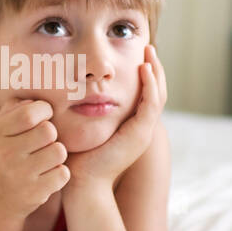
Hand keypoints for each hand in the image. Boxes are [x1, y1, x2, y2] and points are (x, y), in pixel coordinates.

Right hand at [0, 97, 70, 217]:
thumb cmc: (4, 156)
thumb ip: (14, 109)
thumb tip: (36, 98)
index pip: (29, 112)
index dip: (44, 111)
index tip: (43, 117)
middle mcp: (3, 153)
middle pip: (48, 131)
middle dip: (52, 135)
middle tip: (43, 142)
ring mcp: (19, 175)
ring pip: (59, 151)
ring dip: (57, 154)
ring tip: (45, 159)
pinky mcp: (34, 193)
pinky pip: (63, 173)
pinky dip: (59, 174)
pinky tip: (46, 175)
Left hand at [65, 44, 167, 191]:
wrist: (82, 183)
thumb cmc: (77, 158)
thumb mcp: (84, 127)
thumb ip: (85, 110)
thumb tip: (72, 91)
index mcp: (131, 127)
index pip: (146, 96)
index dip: (145, 75)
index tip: (138, 56)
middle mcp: (142, 129)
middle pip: (157, 92)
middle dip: (154, 68)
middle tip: (149, 47)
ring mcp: (144, 132)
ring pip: (159, 95)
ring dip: (155, 72)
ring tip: (149, 52)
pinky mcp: (140, 133)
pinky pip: (151, 104)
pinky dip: (150, 84)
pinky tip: (144, 68)